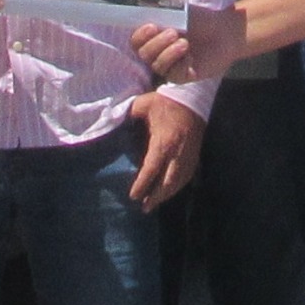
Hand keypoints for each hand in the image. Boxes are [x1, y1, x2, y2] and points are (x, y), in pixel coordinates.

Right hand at [128, 4, 248, 85]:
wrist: (226, 31)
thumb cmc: (202, 19)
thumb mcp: (179, 11)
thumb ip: (160, 10)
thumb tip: (143, 4)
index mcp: (153, 36)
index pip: (136, 41)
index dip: (140, 36)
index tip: (152, 26)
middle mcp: (158, 52)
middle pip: (143, 54)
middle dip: (156, 43)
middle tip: (173, 33)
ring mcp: (170, 66)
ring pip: (157, 65)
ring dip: (168, 53)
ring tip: (184, 43)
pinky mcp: (183, 76)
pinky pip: (173, 75)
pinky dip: (181, 64)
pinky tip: (190, 55)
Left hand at [129, 93, 205, 210]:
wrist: (193, 97)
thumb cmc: (166, 101)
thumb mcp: (143, 104)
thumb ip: (127, 114)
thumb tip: (110, 122)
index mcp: (163, 142)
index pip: (152, 169)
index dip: (142, 184)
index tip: (133, 196)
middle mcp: (178, 153)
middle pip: (168, 182)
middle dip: (156, 197)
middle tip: (144, 208)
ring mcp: (188, 155)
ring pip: (179, 181)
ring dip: (167, 195)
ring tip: (154, 203)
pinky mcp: (195, 154)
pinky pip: (187, 176)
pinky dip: (178, 186)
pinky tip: (170, 191)